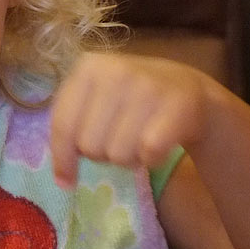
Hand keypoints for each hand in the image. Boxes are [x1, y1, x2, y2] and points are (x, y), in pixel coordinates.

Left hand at [50, 53, 211, 187]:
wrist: (188, 88)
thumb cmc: (132, 100)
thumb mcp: (95, 101)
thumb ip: (72, 128)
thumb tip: (62, 180)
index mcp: (88, 67)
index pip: (63, 125)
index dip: (62, 158)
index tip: (65, 181)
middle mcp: (116, 71)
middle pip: (89, 146)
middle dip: (101, 153)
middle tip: (118, 140)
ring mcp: (148, 85)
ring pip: (117, 154)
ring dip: (128, 158)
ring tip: (138, 140)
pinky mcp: (178, 105)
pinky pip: (148, 153)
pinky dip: (152, 159)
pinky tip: (158, 145)